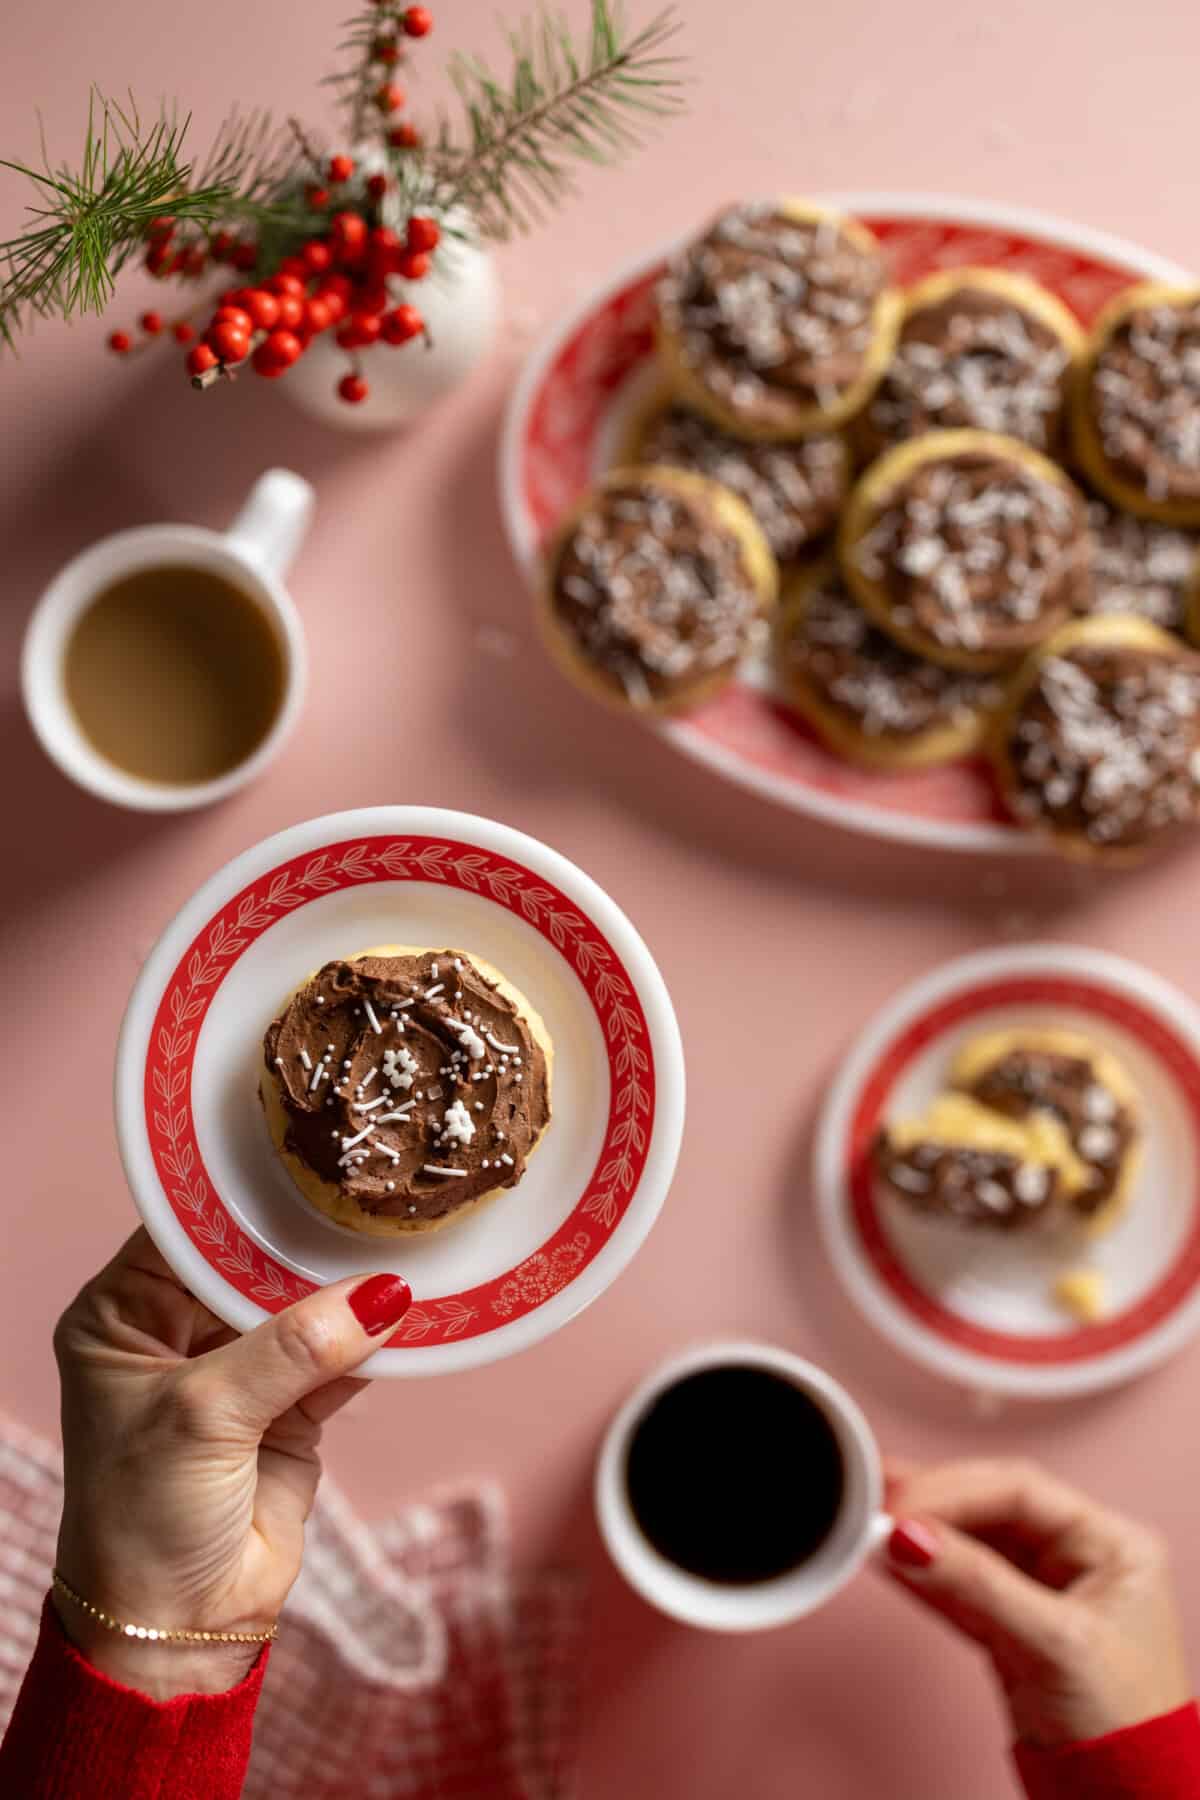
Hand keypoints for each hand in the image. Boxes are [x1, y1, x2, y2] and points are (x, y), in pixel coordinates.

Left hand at [52, 1228, 411, 1699]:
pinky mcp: (291, 1407)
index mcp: (122, 1315)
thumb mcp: (204, 1416)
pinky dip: (374, 1339)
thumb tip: (380, 1295)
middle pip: (252, 1263)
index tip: (308, 1164)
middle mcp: (177, 1331)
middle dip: (308, 1243)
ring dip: (349, 1290)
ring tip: (404, 1240)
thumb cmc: (144, 1517)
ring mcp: (239, 1368)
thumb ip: (291, 1348)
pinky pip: (340, 1355)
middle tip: (372, 1197)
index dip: (244, 1203)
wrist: (177, 1626)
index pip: (187, 1233)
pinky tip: (414, 1307)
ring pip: (302, 1306)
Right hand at [883, 1458, 1192, 1747]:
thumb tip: (911, 1539)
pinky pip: (957, 1586)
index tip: (903, 1507)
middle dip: (931, 1504)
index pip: (1019, 1491)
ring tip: (868, 1520)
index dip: (955, 1491)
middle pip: (989, 1508)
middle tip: (877, 1503)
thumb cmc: (1124, 1726)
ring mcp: (1041, 1591)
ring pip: (968, 1544)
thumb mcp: (1053, 1643)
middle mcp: (1076, 1556)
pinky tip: (887, 1559)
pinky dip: (922, 1575)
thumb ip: (978, 1585)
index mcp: (1108, 1543)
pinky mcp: (1010, 1626)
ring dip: (919, 1536)